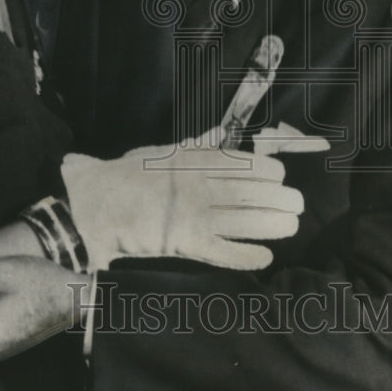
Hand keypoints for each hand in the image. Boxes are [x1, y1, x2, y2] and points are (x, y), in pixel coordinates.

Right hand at [61, 128, 310, 270]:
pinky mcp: (185, 243)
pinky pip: (223, 252)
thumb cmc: (127, 175)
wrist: (94, 204)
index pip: (243, 162)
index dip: (268, 170)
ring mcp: (193, 214)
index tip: (281, 175)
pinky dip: (247, 256)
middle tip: (297, 203)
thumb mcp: (163, 152)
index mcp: (194, 160)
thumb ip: (196, 145)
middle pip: (252, 191)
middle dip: (280, 197)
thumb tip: (219, 133)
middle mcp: (199, 185)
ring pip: (245, 220)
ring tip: (291, 225)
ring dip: (273, 223)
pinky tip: (265, 257)